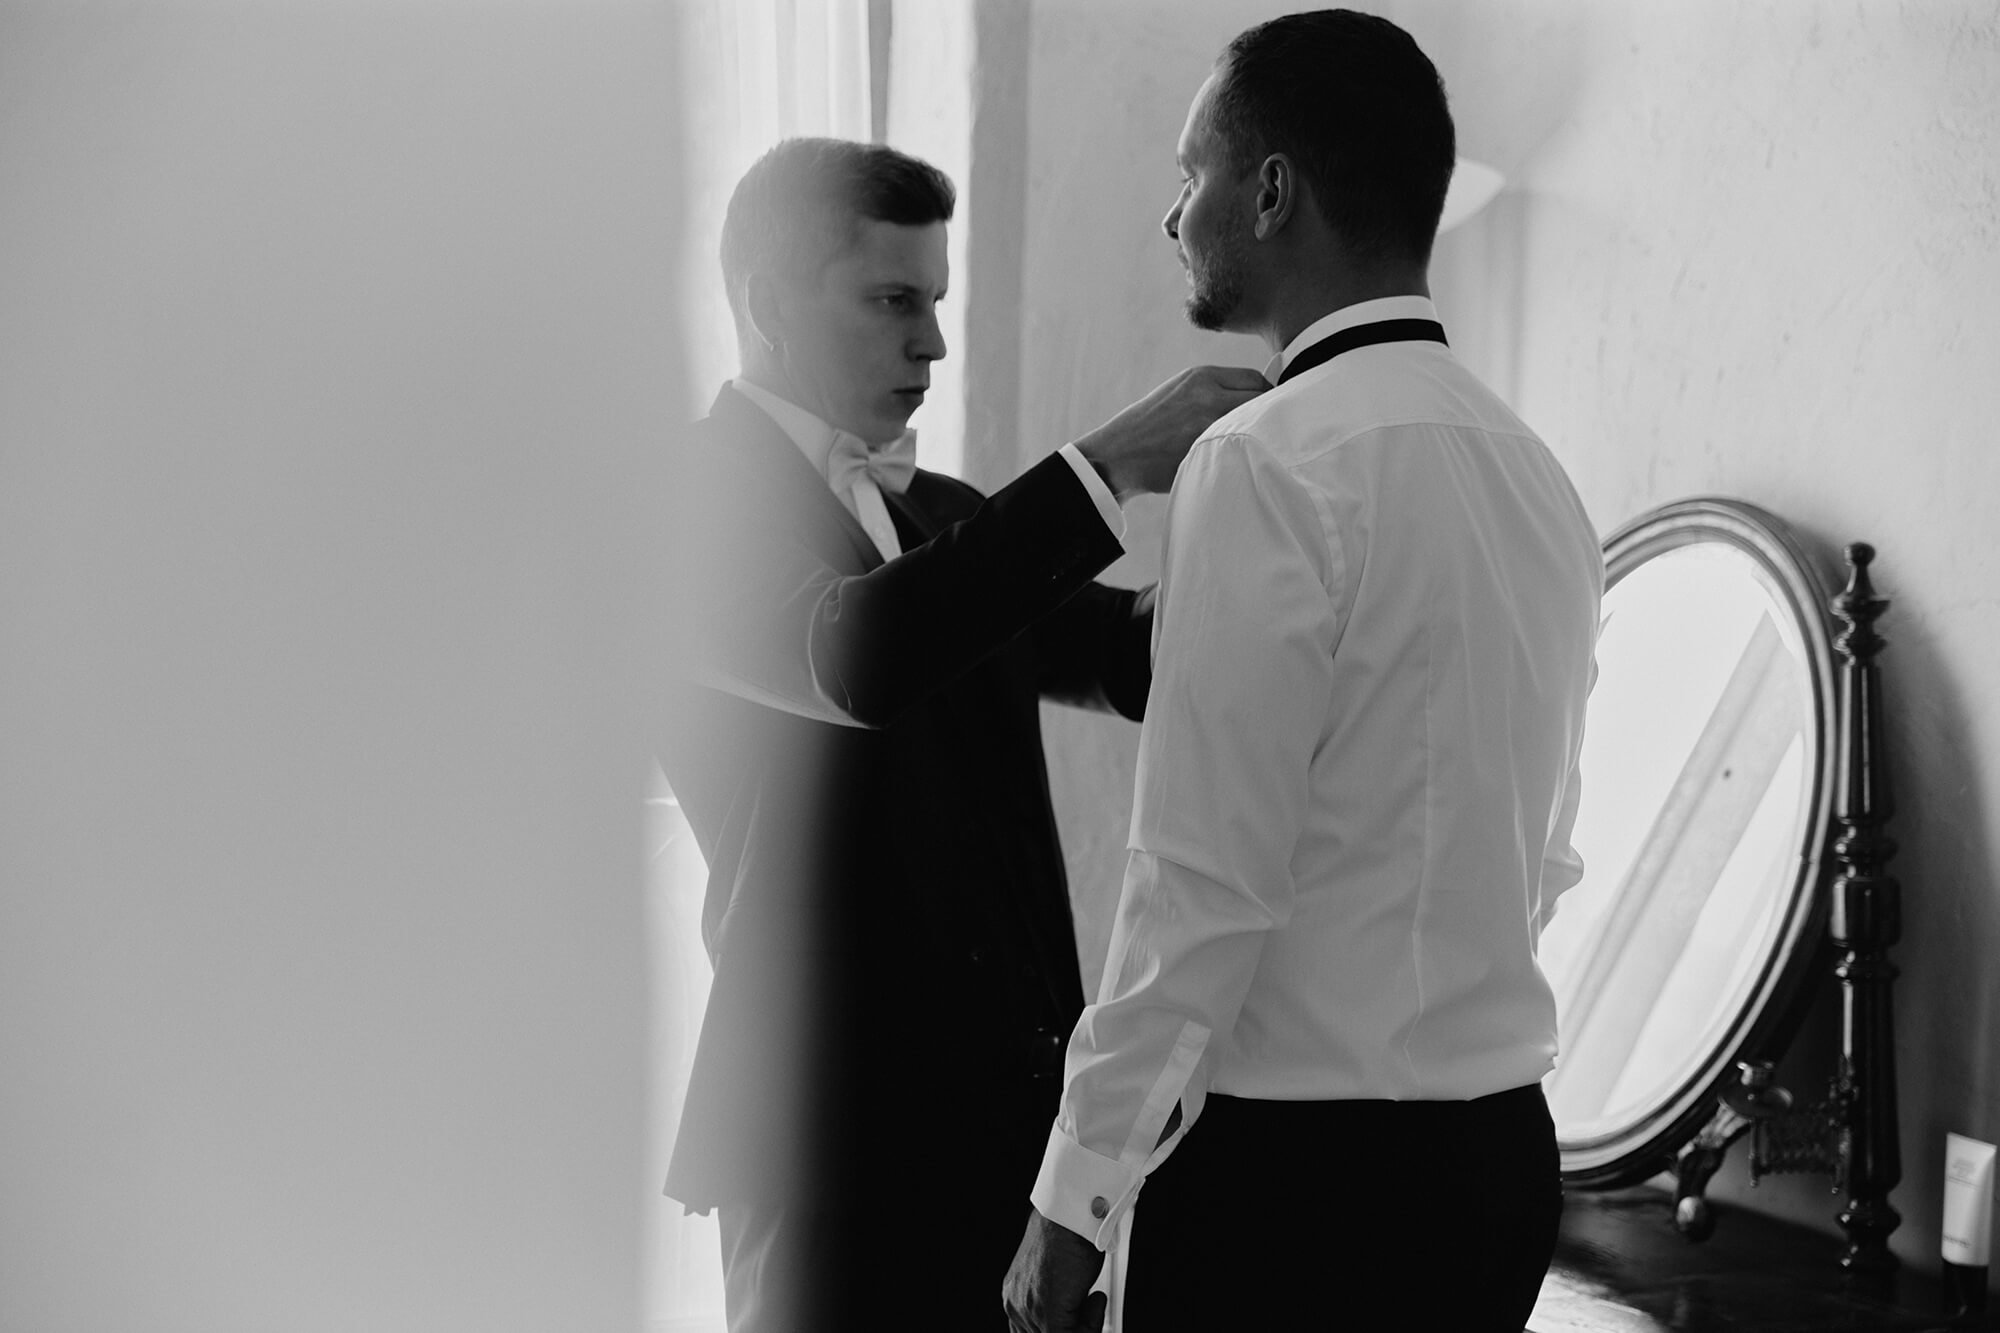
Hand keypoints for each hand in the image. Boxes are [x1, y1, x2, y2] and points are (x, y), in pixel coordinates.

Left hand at [1002, 1208, 1107, 1332]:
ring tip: (1094, 1298)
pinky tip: (1096, 1297)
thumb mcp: (1056, 1273)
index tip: (1077, 1323)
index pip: (1026, 1331)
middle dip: (1072, 1328)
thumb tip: (1075, 1318)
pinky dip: (1092, 1324)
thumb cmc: (1067, 1234)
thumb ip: (1054, 1298)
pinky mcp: (1048, 1315)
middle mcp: (1014, 1305)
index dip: (1058, 1328)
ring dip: (1085, 1325)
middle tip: (1089, 1316)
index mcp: (1013, 1295)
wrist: (1070, 1216)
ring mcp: (1029, 1311)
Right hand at [1073, 364, 1268, 498]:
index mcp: (1201, 377)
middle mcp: (1209, 396)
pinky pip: (1241, 451)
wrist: (1119, 454)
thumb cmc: (1151, 425)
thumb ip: (1214, 390)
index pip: (1256, 380)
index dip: (1266, 396)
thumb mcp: (1179, 392)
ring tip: (1252, 446)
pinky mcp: (1207, 452)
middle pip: (1263, 401)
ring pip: (1257, 427)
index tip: (1266, 410)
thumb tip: (1256, 398)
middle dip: (1267, 415)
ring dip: (1259, 436)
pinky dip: (1243, 456)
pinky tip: (1235, 461)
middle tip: (1266, 430)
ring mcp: (1209, 425)